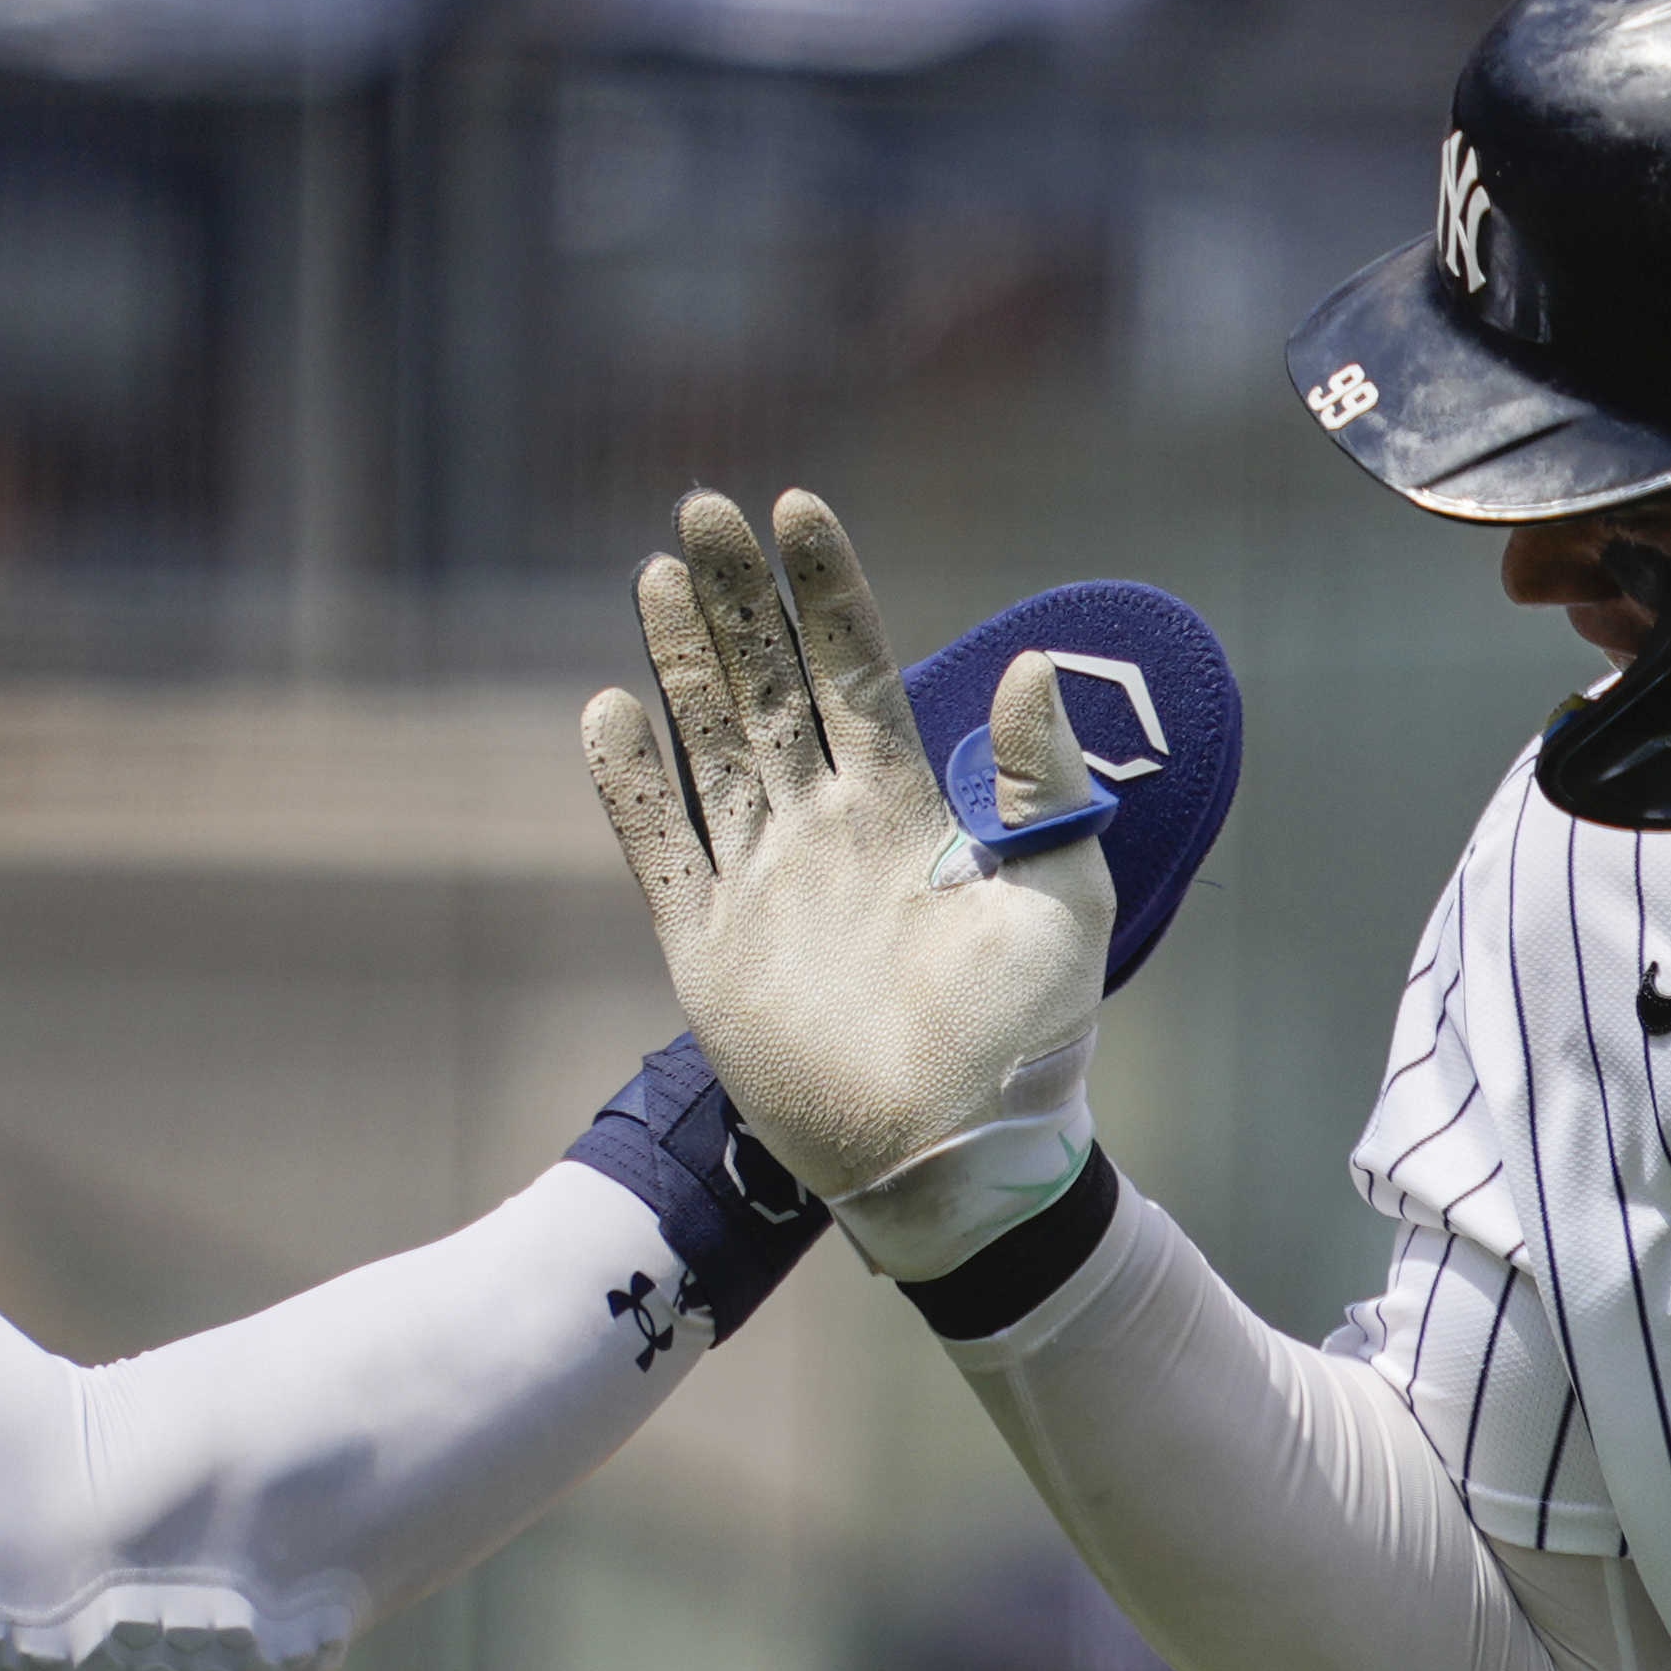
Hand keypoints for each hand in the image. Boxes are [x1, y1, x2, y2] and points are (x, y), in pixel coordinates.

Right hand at [580, 487, 1111, 1212]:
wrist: (959, 1163)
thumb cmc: (1029, 1043)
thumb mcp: (1064, 899)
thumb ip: (1038, 782)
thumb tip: (1025, 662)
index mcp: (908, 815)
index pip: (855, 673)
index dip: (826, 593)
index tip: (798, 509)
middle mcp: (825, 836)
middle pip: (766, 690)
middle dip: (736, 601)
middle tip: (702, 507)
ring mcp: (762, 891)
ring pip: (709, 749)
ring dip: (679, 665)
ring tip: (656, 574)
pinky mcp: (710, 955)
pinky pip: (659, 852)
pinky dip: (631, 785)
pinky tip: (605, 711)